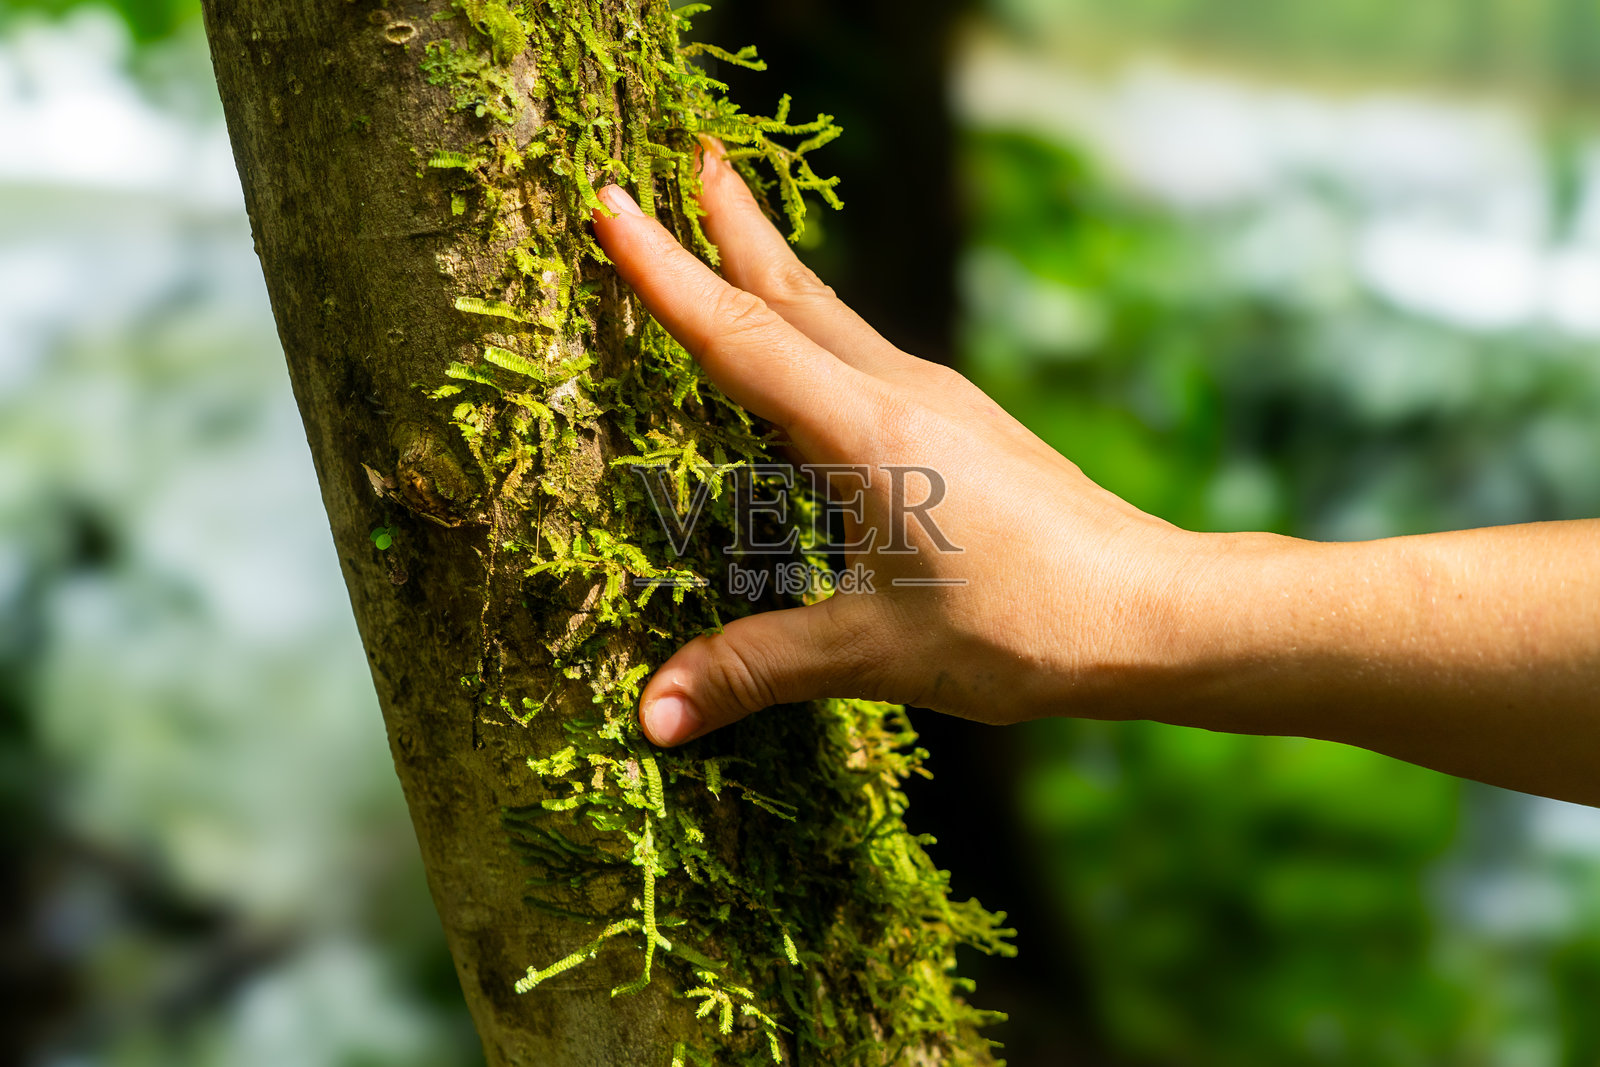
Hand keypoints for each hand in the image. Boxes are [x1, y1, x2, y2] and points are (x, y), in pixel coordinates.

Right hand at [591, 147, 1204, 746]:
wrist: (1153, 611)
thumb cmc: (1025, 627)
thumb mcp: (876, 652)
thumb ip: (756, 668)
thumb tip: (648, 716)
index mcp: (868, 433)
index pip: (741, 336)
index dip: (664, 272)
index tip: (609, 201)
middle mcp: (902, 395)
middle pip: (795, 294)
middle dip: (732, 225)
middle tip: (688, 156)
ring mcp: (941, 404)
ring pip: (835, 319)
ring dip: (775, 270)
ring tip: (733, 228)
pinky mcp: (963, 428)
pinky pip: (866, 358)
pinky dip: (816, 330)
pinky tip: (813, 358)